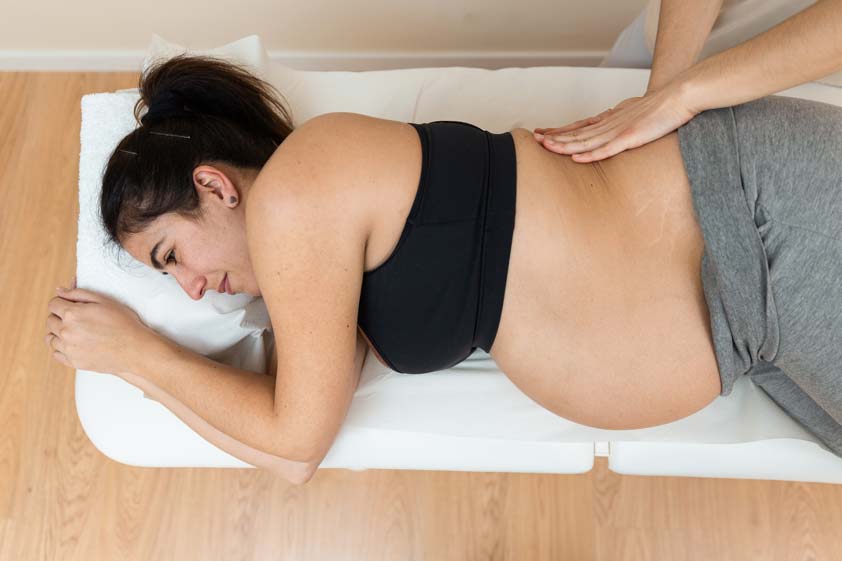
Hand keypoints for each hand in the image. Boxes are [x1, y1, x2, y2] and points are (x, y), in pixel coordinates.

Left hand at [45, 280, 159, 374]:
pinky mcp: (73, 362)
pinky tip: (75, 344)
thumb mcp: (105, 301)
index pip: (53, 304)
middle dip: (60, 317)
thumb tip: (60, 291)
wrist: (135, 349)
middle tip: (76, 319)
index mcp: (72, 314)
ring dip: (59, 333)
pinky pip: (56, 354)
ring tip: (76, 332)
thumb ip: (78, 294)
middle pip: (50, 321)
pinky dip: (62, 349)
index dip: (62, 302)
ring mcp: (68, 348)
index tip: (71, 306)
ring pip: (51, 338)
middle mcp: (66, 331)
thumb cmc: (124, 323)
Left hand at [532, 84, 699, 162]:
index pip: (577, 127)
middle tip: (534, 140)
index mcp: (607, 120)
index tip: (541, 134)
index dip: (559, 131)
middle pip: (576, 133)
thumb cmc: (657, 108)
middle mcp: (608, 124)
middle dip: (555, 138)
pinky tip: (576, 158)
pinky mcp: (630, 138)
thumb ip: (615, 122)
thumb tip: (603, 127)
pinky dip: (590, 154)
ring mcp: (617, 131)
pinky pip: (606, 149)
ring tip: (547, 148)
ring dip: (565, 145)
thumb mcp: (629, 114)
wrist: (677, 97)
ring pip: (586, 141)